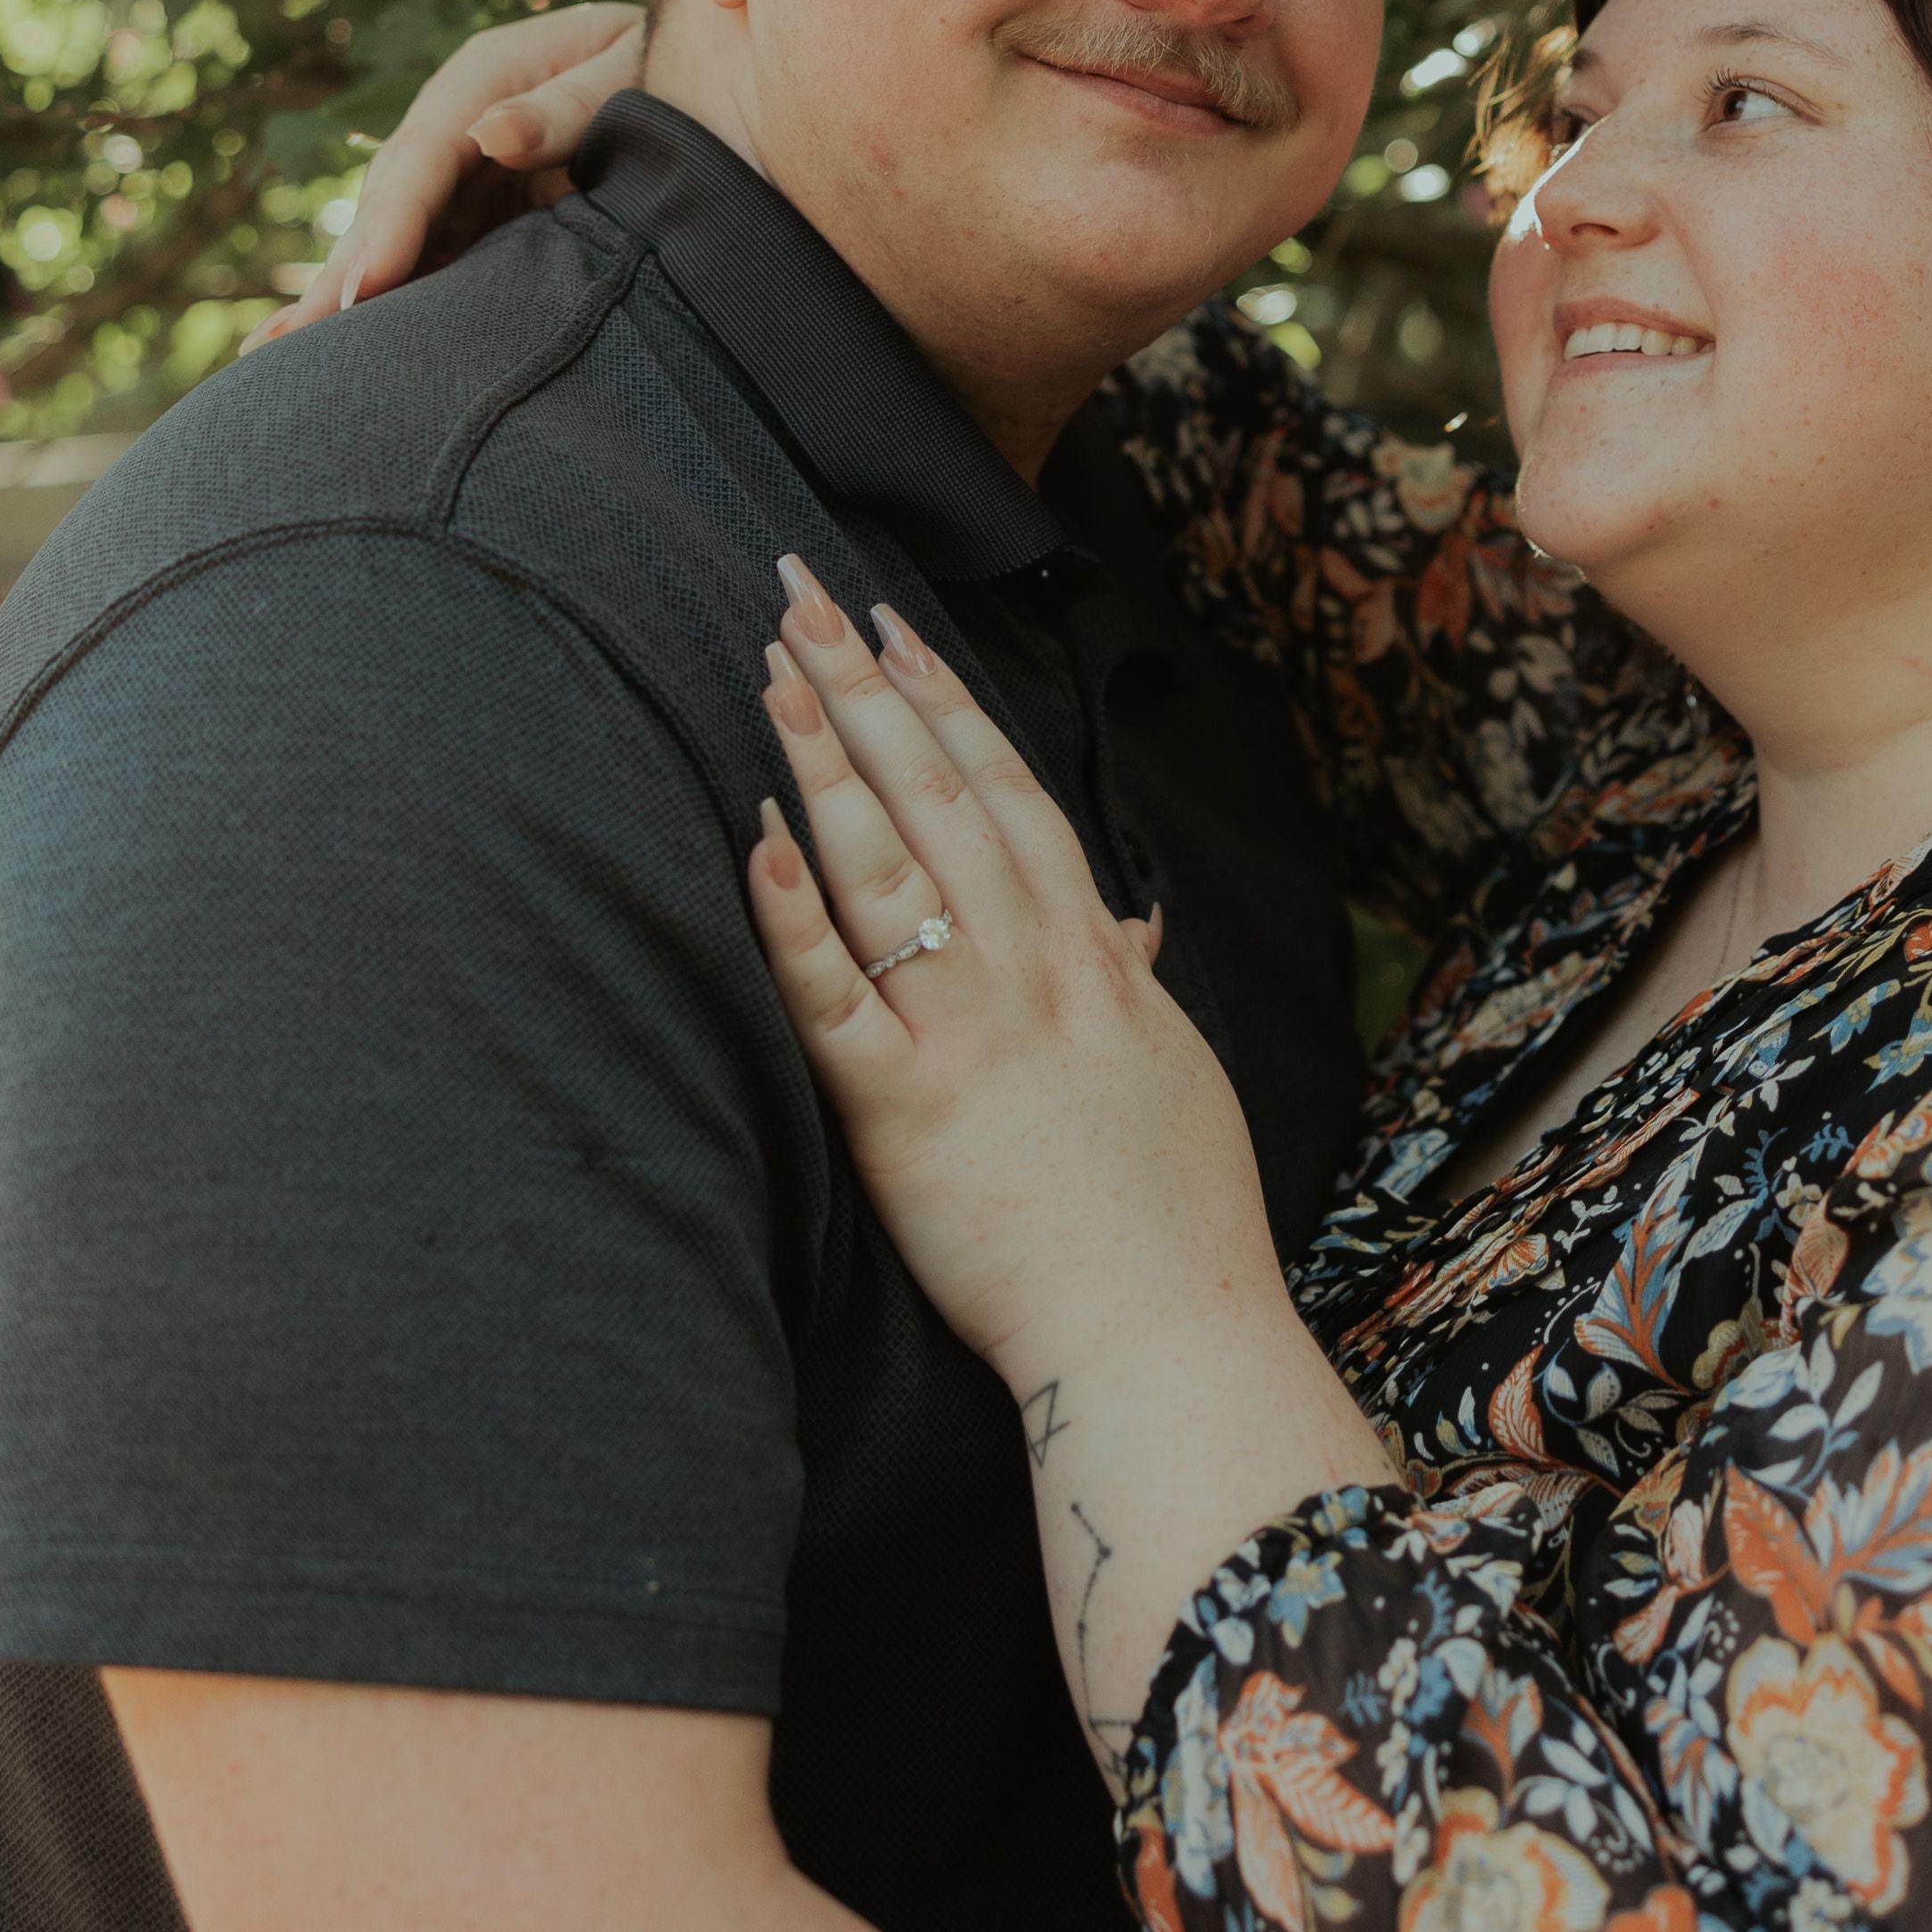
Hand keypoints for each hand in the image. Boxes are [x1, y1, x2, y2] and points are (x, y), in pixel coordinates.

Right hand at [261, 1, 647, 335]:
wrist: (695, 69)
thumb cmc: (672, 65)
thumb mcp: (631, 69)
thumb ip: (568, 104)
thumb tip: (487, 134)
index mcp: (485, 77)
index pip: (422, 157)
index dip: (389, 225)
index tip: (364, 289)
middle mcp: (456, 122)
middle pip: (388, 203)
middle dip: (344, 275)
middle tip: (290, 347)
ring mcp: (461, 169)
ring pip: (391, 236)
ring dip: (339, 296)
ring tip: (272, 360)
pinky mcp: (479, 208)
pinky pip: (425, 255)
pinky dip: (383, 299)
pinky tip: (329, 350)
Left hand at [746, 560, 1288, 1400]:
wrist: (1168, 1340)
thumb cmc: (1177, 1223)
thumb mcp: (1176, 1074)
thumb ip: (1140, 986)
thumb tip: (1130, 926)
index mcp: (1093, 959)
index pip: (1008, 792)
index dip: (944, 699)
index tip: (890, 622)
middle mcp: (1030, 971)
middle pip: (937, 794)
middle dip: (863, 683)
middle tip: (798, 591)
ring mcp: (966, 1036)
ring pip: (886, 864)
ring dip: (824, 755)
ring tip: (767, 667)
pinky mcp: (904, 1117)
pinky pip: (837, 1000)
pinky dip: (794, 914)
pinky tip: (754, 834)